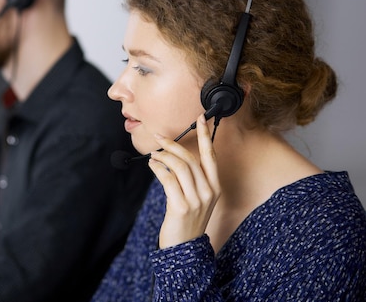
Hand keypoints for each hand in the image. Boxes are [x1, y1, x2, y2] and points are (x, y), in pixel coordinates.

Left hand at [149, 114, 220, 248]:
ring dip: (163, 155)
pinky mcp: (181, 206)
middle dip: (173, 144)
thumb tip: (172, 156)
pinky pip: (168, 179)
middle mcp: (208, 191)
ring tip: (153, 155)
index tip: (201, 118)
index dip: (206, 135)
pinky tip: (152, 165)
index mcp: (214, 187)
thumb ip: (190, 179)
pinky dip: (158, 168)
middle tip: (158, 137)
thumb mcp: (196, 198)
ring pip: (179, 166)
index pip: (211, 155)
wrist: (184, 250)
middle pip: (191, 158)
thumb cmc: (186, 221)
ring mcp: (196, 199)